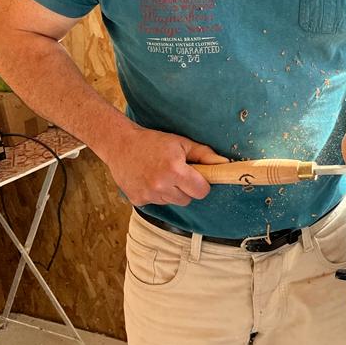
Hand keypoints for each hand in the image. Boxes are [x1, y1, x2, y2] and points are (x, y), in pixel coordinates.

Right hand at [103, 125, 226, 206]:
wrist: (120, 144)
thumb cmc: (153, 141)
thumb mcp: (181, 143)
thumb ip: (204, 155)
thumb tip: (225, 164)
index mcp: (175, 170)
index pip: (201, 191)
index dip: (201, 184)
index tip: (196, 176)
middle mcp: (161, 185)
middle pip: (188, 199)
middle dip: (186, 188)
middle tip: (176, 173)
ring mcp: (148, 194)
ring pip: (173, 202)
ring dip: (171, 192)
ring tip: (161, 174)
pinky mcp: (138, 200)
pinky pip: (157, 203)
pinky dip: (156, 194)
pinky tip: (149, 179)